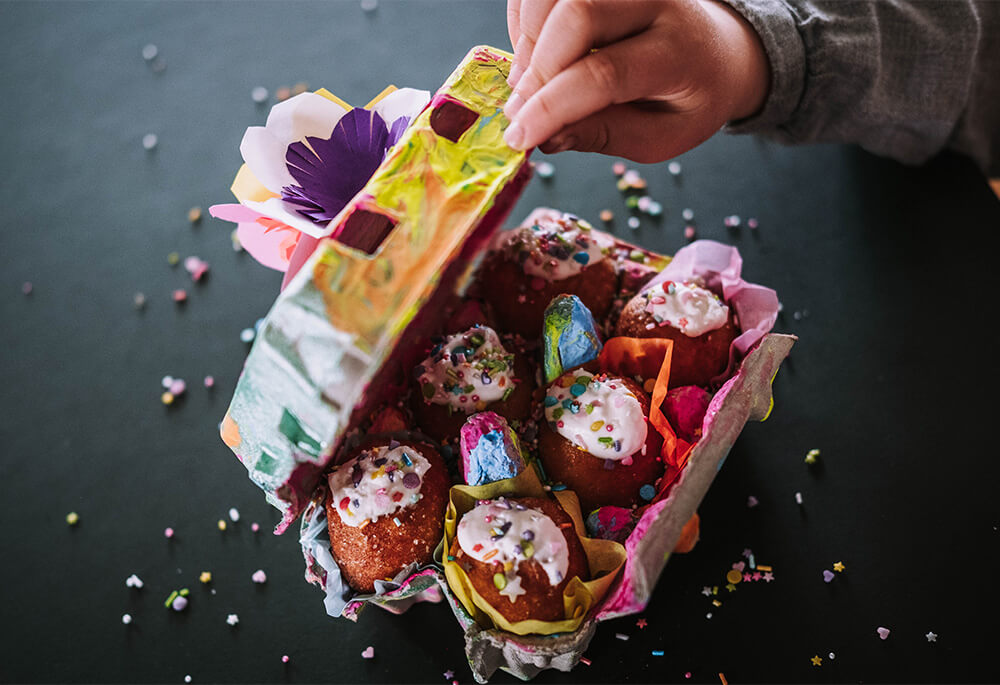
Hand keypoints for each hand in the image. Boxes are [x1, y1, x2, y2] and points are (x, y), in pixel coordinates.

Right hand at [503, 0, 769, 161]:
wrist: (715, 51)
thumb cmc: (685, 100)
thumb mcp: (659, 136)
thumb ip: (606, 135)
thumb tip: (547, 137)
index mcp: (679, 53)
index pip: (606, 74)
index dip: (553, 107)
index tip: (520, 137)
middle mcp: (657, 2)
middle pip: (577, 16)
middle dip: (537, 69)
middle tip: (520, 110)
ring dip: (527, 42)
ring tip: (527, 84)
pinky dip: (525, 21)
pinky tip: (533, 55)